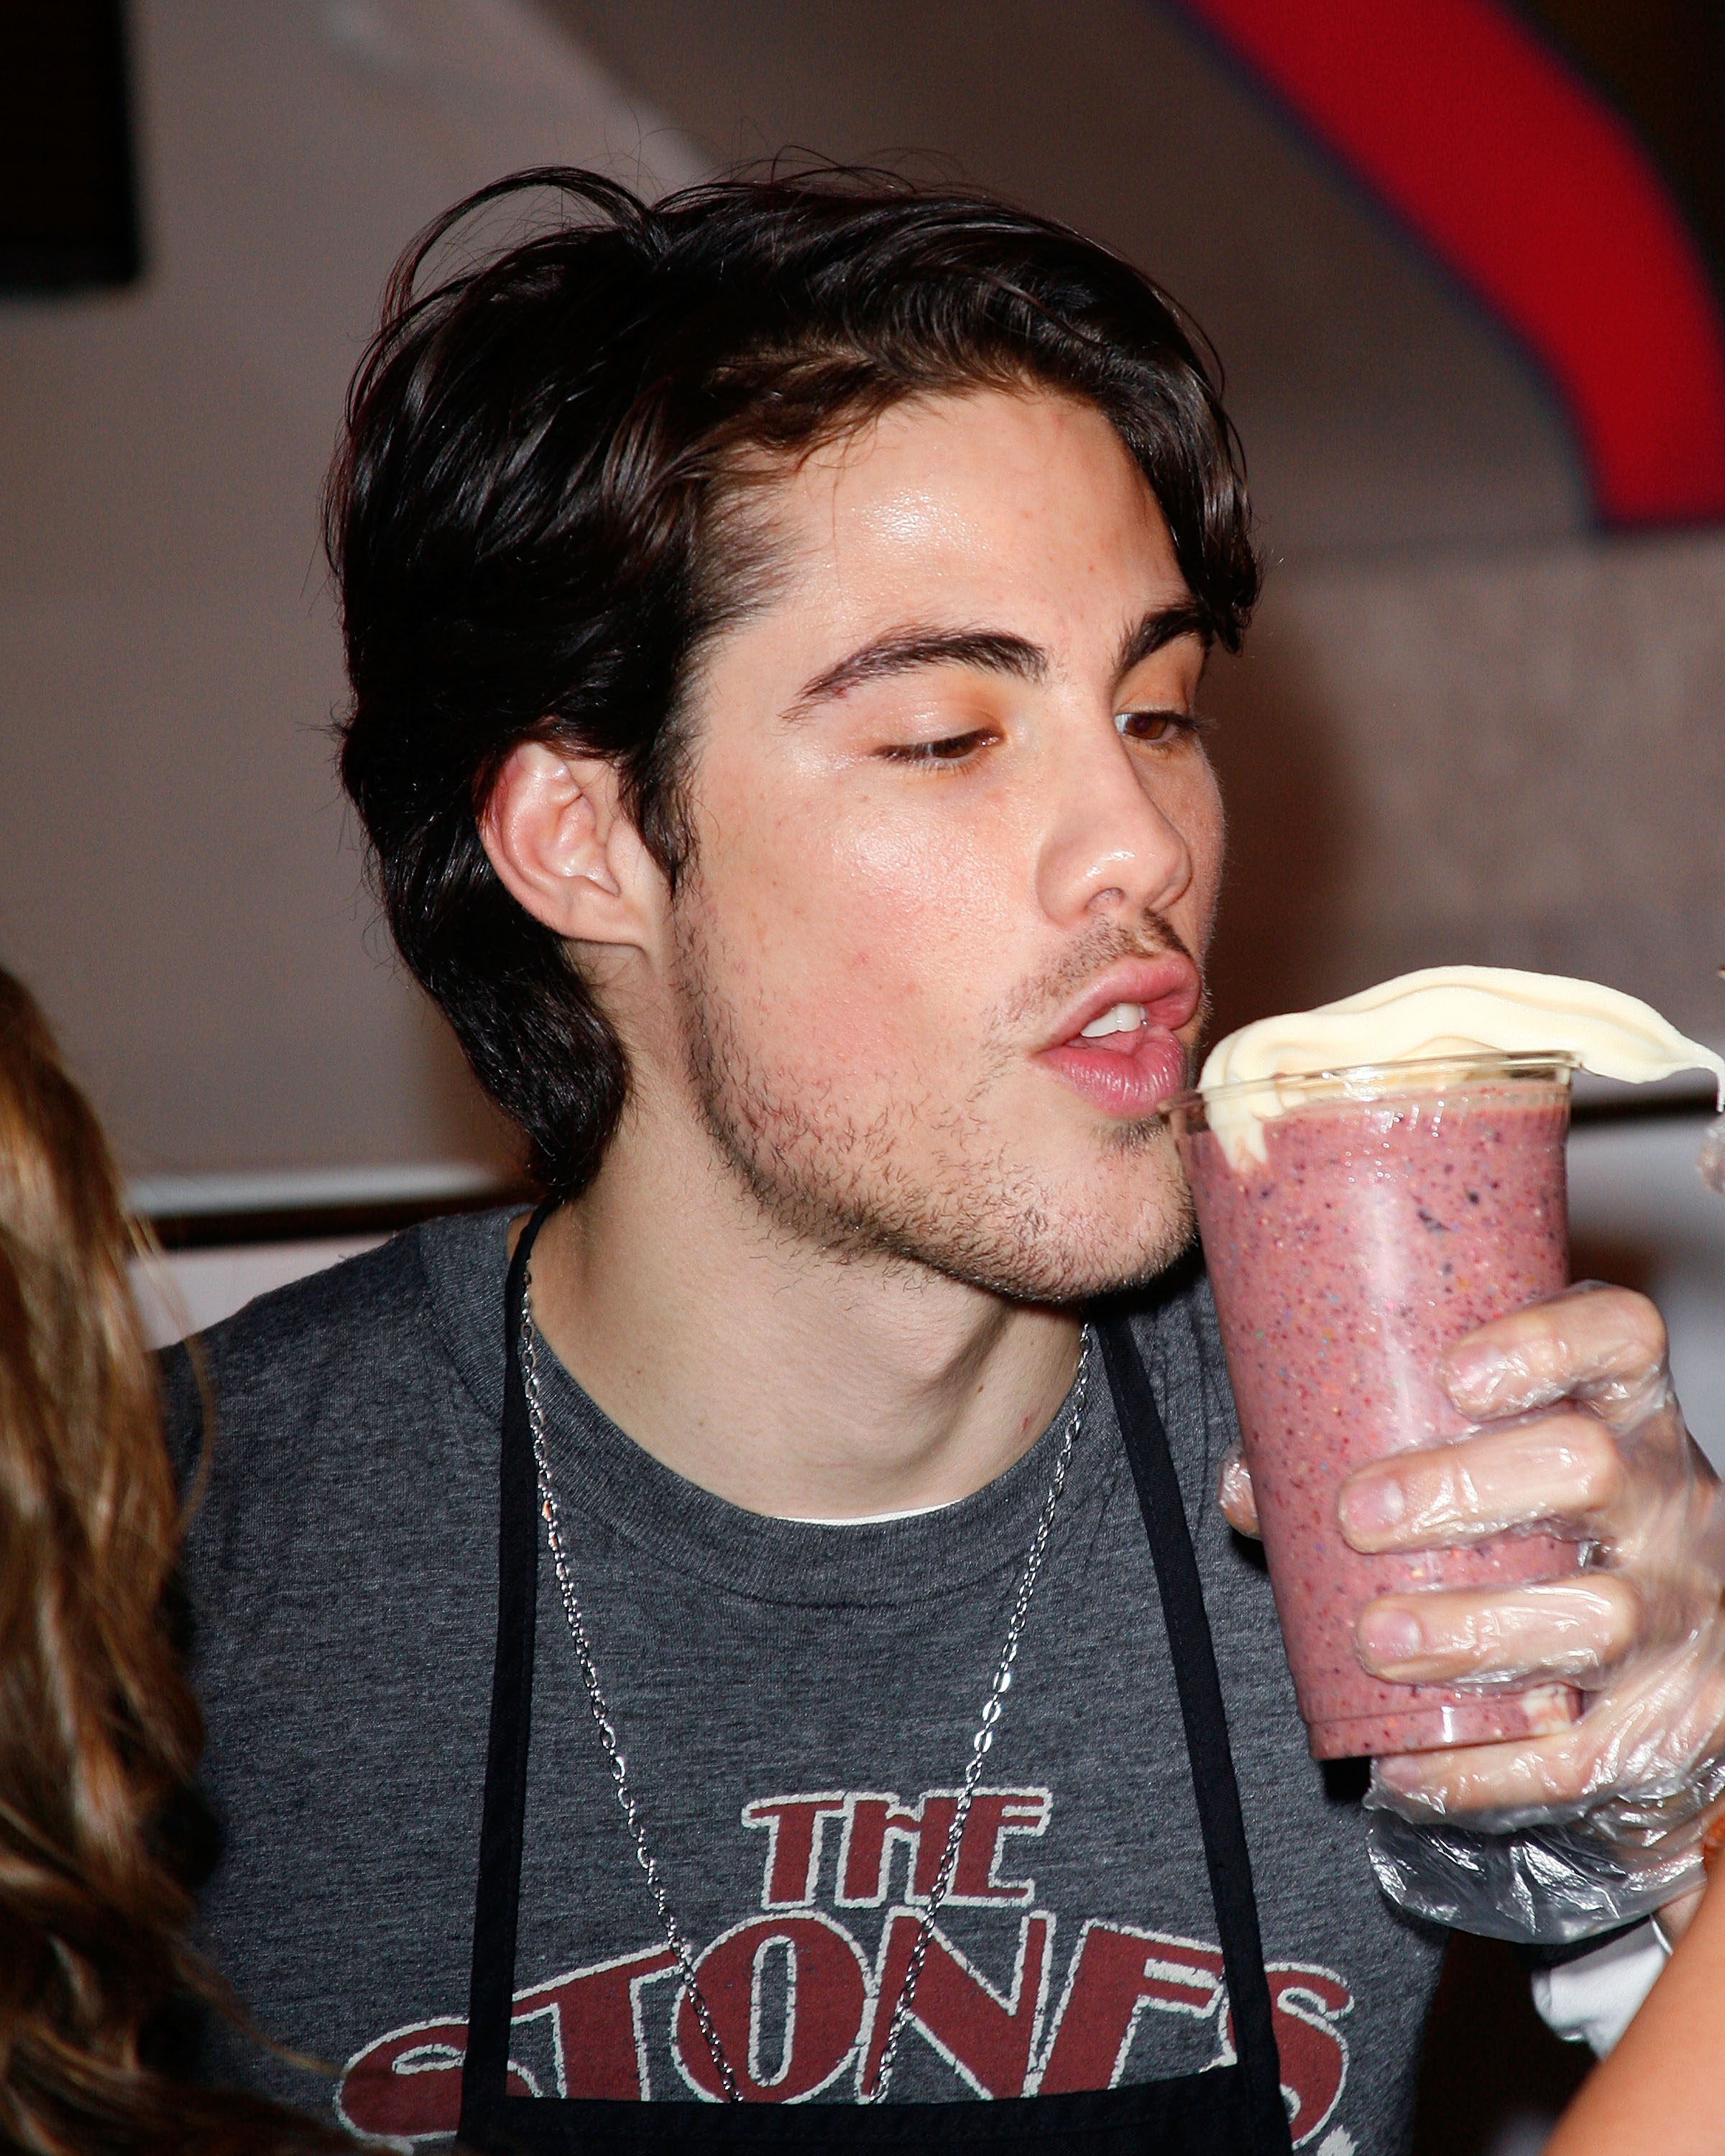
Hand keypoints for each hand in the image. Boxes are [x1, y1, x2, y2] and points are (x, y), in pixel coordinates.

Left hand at [1343, 1287, 1724, 1834]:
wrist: (1667, 1646)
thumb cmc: (1535, 1519)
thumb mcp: (1476, 1460)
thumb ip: (1360, 1452)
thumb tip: (1248, 1487)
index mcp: (1620, 1405)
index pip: (1619, 1336)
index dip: (1548, 1345)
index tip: (1455, 1373)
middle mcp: (1666, 1495)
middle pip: (1590, 1468)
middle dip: (1465, 1490)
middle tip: (1359, 1515)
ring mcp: (1682, 1609)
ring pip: (1598, 1616)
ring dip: (1473, 1632)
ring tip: (1376, 1640)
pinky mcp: (1679, 1719)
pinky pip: (1587, 1752)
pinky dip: (1487, 1765)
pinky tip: (1409, 1763)